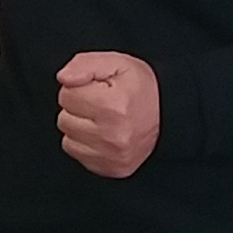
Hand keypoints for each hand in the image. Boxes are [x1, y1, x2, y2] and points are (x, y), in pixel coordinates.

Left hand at [55, 52, 159, 178]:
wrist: (169, 115)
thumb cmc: (141, 89)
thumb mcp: (117, 63)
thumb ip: (85, 64)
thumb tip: (63, 77)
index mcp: (114, 106)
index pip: (66, 94)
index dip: (79, 87)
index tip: (97, 89)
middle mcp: (113, 135)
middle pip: (64, 118)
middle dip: (78, 108)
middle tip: (100, 104)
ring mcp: (112, 156)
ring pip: (67, 138)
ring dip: (79, 126)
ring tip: (101, 119)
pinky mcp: (110, 169)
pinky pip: (76, 153)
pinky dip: (84, 143)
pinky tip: (102, 134)